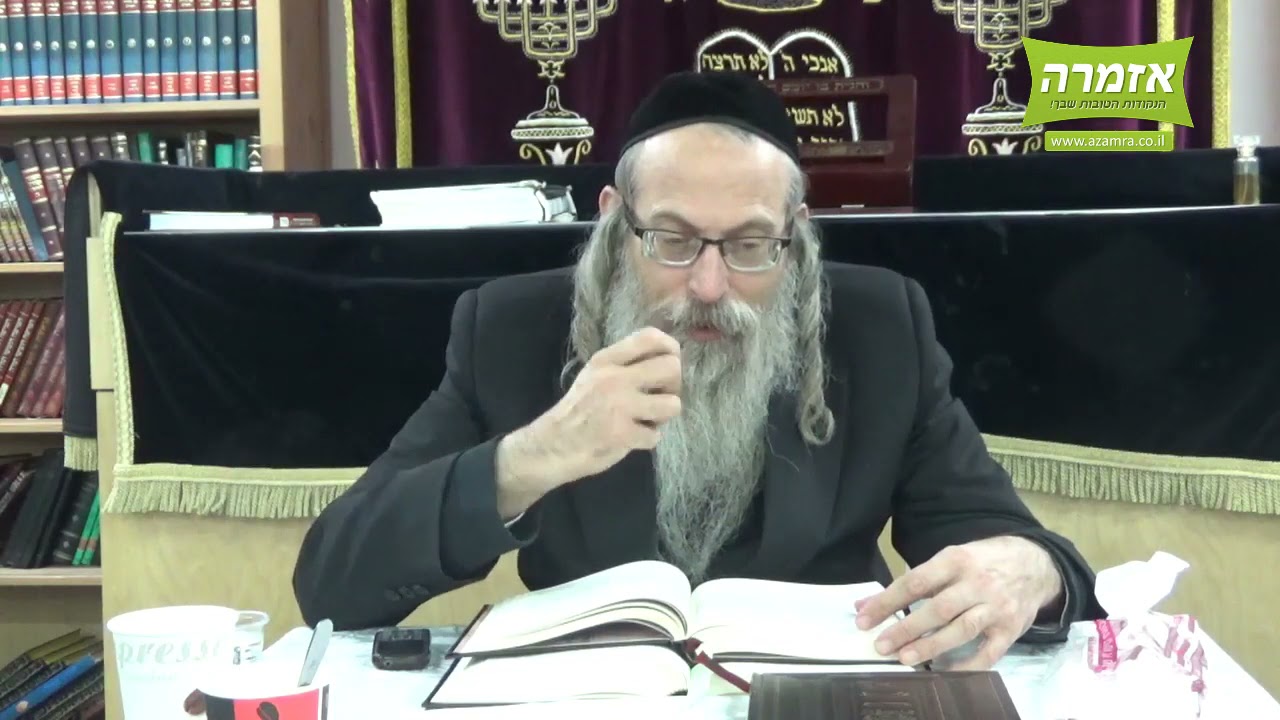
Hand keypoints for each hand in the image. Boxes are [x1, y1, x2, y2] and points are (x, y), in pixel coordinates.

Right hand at [495, 327, 681, 514]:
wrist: (553, 445)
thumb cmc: (578, 410)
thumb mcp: (594, 375)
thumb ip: (624, 365)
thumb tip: (666, 360)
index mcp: (606, 360)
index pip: (651, 337)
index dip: (671, 348)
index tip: (669, 363)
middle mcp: (614, 378)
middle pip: (672, 367)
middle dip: (674, 385)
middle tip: (659, 396)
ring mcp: (620, 406)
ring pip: (672, 404)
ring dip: (663, 415)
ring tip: (647, 419)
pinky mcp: (623, 434)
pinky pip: (656, 435)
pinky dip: (646, 440)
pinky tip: (632, 438)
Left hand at [854, 536, 1062, 669]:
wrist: (1035, 564)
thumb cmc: (982, 562)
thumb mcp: (948, 560)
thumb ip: (910, 583)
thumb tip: (864, 605)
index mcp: (956, 560)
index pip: (916, 582)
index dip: (888, 601)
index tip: (864, 619)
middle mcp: (977, 583)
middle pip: (939, 608)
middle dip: (907, 628)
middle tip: (881, 645)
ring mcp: (996, 607)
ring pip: (961, 629)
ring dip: (931, 646)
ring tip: (904, 658)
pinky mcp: (1011, 629)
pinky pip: (989, 653)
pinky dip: (967, 666)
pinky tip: (943, 674)